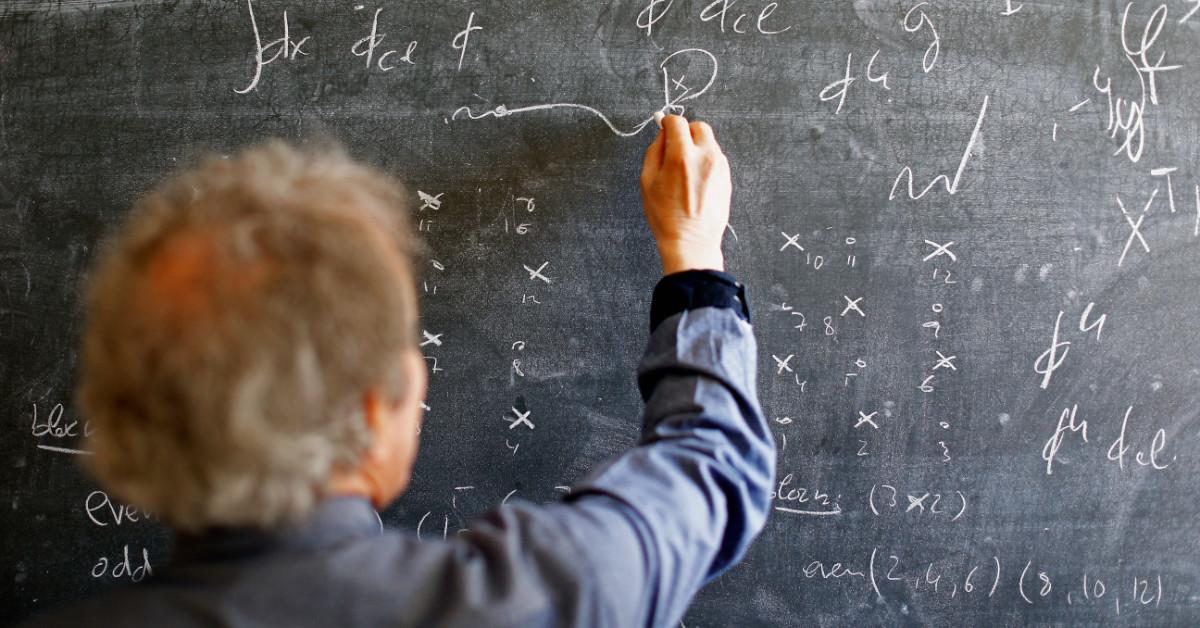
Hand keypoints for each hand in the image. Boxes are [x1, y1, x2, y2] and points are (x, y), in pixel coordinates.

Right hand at [639, 114, 730, 275]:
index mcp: (681, 155)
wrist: (691, 241)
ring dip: (697, 147)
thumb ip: (654, 151)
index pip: (677, 122)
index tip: (663, 129)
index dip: (667, 123)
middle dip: (686, 133)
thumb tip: (662, 133)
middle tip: (675, 149)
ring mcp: (720, 166)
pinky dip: (706, 161)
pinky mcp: (727, 177)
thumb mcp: (647, 181)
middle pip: (698, 126)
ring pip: (709, 142)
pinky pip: (716, 158)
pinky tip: (695, 181)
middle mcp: (705, 156)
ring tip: (685, 171)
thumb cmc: (665, 216)